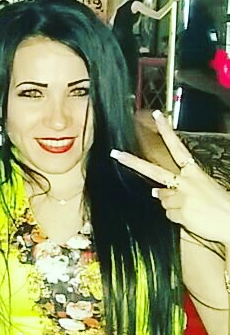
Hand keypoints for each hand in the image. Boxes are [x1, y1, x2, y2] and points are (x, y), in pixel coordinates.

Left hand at [111, 110, 229, 246]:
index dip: (167, 131)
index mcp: (195, 173)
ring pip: (162, 200)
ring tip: (194, 210)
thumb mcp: (203, 189)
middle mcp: (186, 183)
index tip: (158, 116)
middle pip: (153, 171)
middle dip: (132, 162)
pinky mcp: (180, 213)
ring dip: (173, 205)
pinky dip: (178, 218)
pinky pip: (169, 215)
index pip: (178, 147)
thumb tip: (155, 192)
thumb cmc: (222, 206)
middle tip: (115, 154)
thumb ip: (179, 188)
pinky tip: (193, 218)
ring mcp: (181, 198)